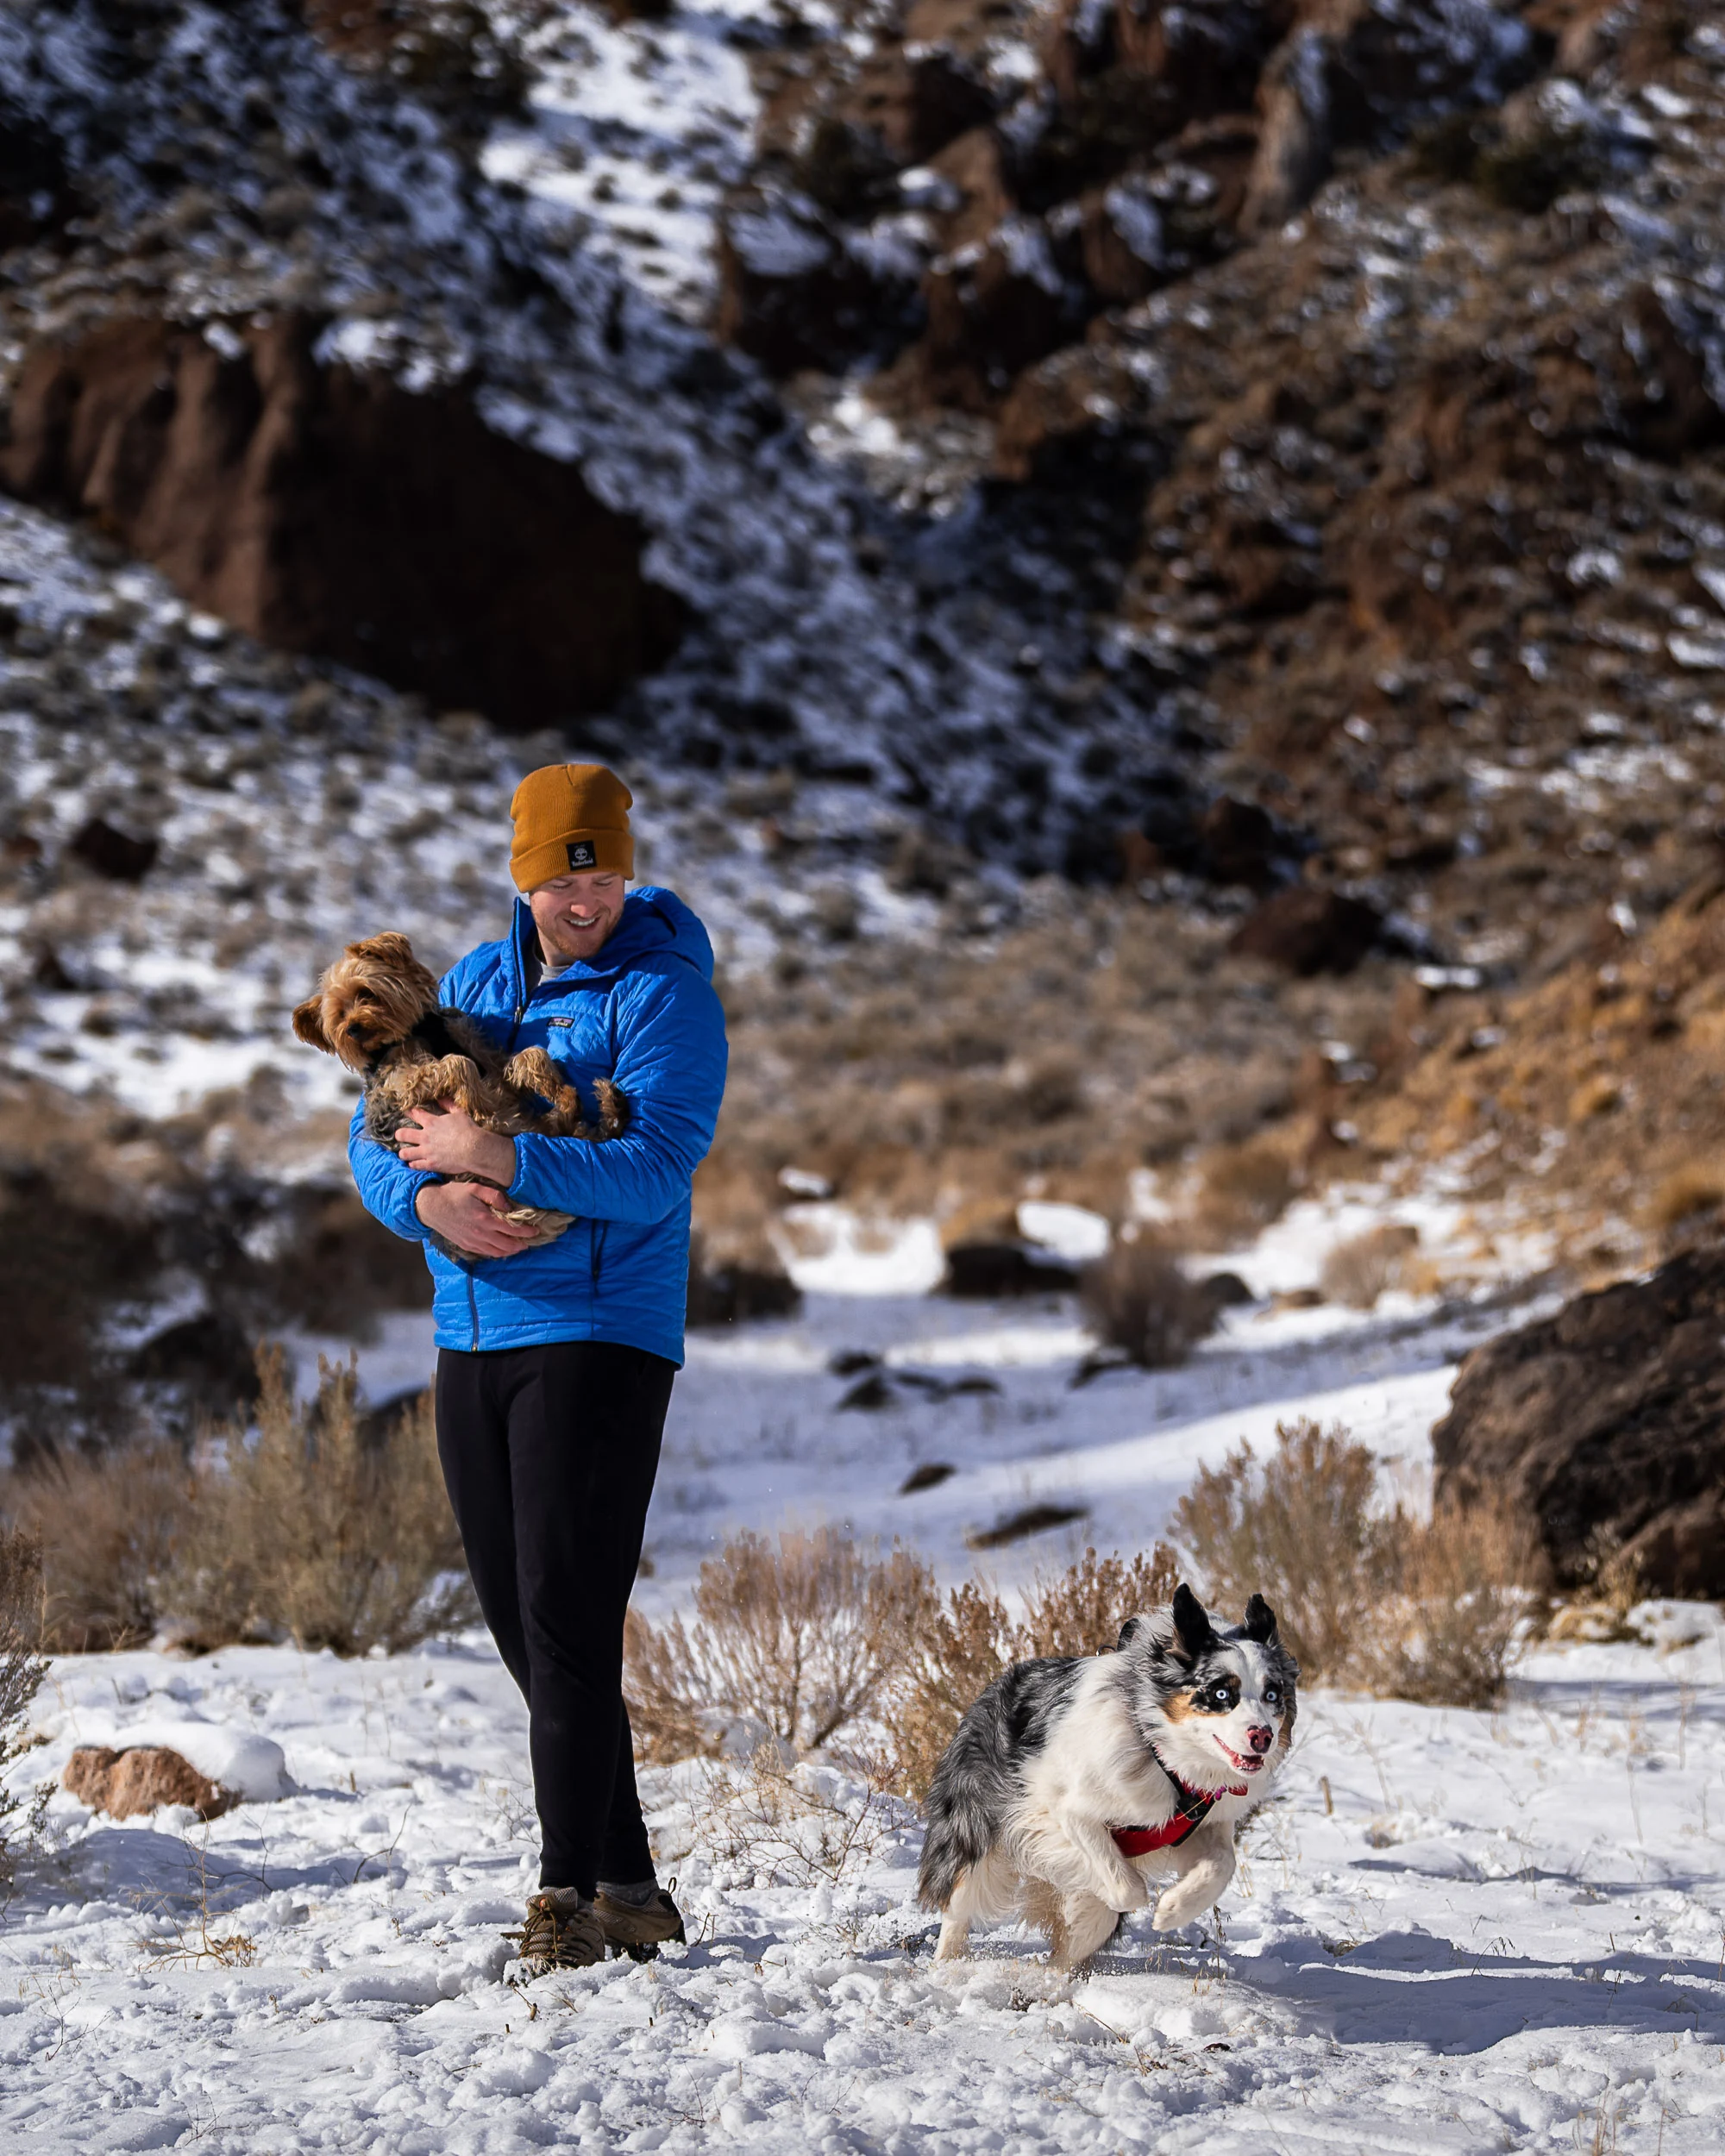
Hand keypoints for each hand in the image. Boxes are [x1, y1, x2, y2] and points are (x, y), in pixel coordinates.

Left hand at [397, 1101, 517, 1185]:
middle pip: (402, 1134)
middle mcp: (425, 1137)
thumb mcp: (459, 1113)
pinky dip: (413, 1164)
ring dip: (404, 1152)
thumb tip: (442, 1097)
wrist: (473, 1148)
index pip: (415, 1114)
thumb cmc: (468, 1130)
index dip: (409, 1112)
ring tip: (405, 1153)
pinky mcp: (430, 1164)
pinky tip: (414, 1163)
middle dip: (399, 1134)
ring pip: (405, 1153)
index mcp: (431, 1122)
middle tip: (400, 1135)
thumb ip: (449, 1105)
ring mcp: (426, 1151)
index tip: (406, 1111)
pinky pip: (415, 1165)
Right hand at [415, 1181, 539, 1259]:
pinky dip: (497, 1253)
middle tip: (529, 1241)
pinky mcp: (466, 1245)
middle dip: (521, 1245)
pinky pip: (485, 1253)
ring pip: (497, 1253)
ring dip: (510, 1251)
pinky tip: (501, 1248)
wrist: (431, 1206)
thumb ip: (495, 1197)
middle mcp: (480, 1234)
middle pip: (507, 1246)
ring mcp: (472, 1242)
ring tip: (518, 1247)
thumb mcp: (476, 1188)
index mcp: (485, 1219)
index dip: (526, 1232)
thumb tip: (509, 1208)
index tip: (535, 1231)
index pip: (512, 1230)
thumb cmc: (454, 1194)